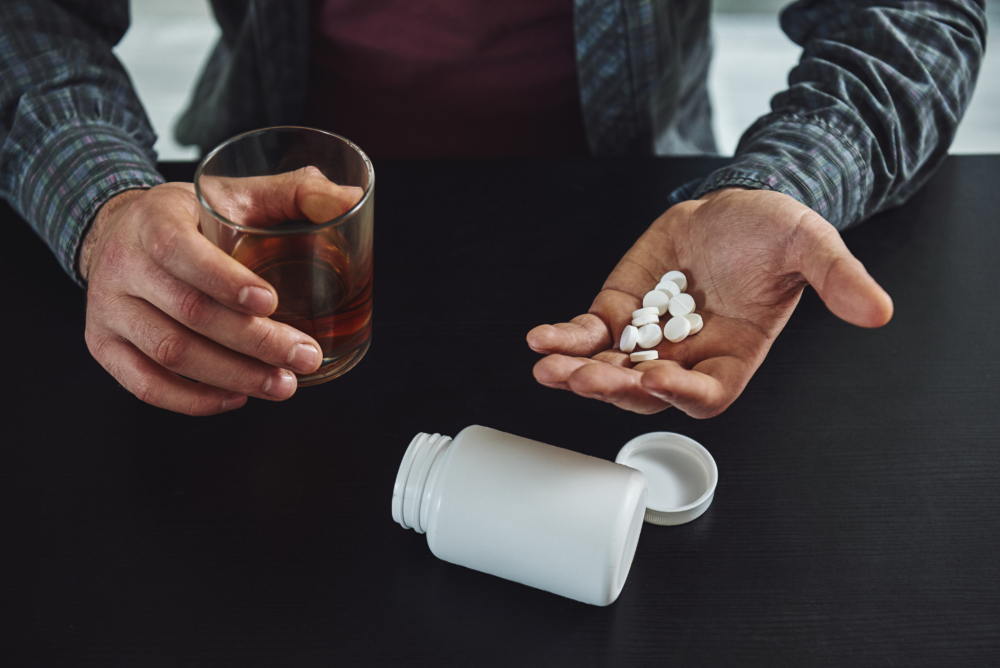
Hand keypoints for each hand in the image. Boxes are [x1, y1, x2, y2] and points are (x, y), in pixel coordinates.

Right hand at [80, 167, 361, 414]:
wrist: (127, 232)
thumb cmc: (196, 217)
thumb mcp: (239, 192)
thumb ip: (295, 192)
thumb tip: (351, 196)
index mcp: (155, 218)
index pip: (179, 250)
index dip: (224, 280)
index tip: (270, 302)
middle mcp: (123, 263)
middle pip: (188, 313)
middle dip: (254, 342)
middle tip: (304, 356)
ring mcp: (109, 308)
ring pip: (170, 354)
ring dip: (233, 375)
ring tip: (283, 384)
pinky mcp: (104, 345)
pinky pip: (144, 384)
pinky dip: (193, 400)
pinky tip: (237, 396)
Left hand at [526, 188, 893, 417]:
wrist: (735, 204)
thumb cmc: (774, 229)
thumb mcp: (809, 244)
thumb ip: (836, 279)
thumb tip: (879, 311)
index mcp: (735, 355)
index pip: (708, 394)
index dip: (682, 392)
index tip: (656, 376)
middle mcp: (688, 357)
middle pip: (646, 392)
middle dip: (614, 387)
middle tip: (586, 378)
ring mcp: (649, 337)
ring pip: (609, 370)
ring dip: (578, 372)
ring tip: (549, 366)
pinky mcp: (620, 310)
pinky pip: (589, 334)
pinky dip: (565, 338)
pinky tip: (539, 340)